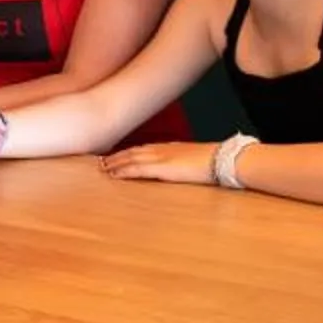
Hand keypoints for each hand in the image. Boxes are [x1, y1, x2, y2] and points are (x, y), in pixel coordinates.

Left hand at [99, 141, 216, 184]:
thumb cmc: (213, 161)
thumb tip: (180, 168)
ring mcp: (160, 158)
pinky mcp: (161, 168)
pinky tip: (114, 174)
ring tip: (103, 168)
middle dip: (117, 156)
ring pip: (131, 159)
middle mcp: (162, 150)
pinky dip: (123, 170)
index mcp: (170, 148)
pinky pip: (137, 169)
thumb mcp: (194, 160)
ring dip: (116, 163)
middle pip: (133, 152)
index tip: (117, 156)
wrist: (221, 160)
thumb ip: (183, 162)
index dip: (129, 153)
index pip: (144, 149)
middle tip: (102, 161)